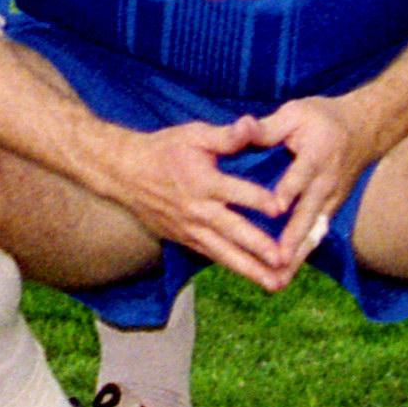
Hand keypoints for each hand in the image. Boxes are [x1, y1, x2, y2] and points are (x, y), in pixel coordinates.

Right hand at [88, 117, 283, 288]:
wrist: (124, 173)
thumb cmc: (163, 150)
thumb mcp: (193, 135)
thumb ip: (225, 136)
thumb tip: (251, 124)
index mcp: (202, 181)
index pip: (236, 192)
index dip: (260, 200)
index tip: (283, 209)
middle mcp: (197, 209)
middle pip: (232, 231)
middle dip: (258, 247)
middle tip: (283, 260)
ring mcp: (190, 228)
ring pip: (223, 252)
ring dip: (250, 269)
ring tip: (275, 283)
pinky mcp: (184, 239)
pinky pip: (212, 255)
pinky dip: (232, 266)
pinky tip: (253, 277)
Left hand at [246, 95, 373, 281]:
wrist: (364, 129)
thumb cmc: (322, 119)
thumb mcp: (295, 113)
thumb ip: (268, 127)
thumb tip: (242, 125)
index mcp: (317, 155)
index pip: (302, 174)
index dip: (289, 189)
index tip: (276, 207)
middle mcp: (327, 182)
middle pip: (309, 213)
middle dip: (294, 238)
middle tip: (277, 260)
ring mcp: (332, 199)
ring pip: (314, 231)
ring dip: (298, 256)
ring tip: (278, 279)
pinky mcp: (330, 209)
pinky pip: (316, 234)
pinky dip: (302, 254)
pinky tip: (284, 274)